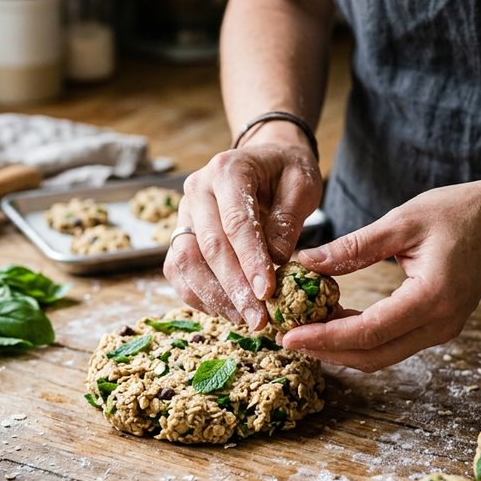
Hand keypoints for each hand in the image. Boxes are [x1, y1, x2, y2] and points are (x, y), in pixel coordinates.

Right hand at [164, 127, 321, 329]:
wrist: (265, 162)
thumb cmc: (285, 172)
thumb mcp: (301, 185)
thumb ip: (288, 219)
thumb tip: (276, 259)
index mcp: (227, 170)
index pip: (236, 222)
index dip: (250, 261)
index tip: (268, 292)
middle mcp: (197, 190)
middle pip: (209, 247)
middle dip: (235, 287)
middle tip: (259, 318)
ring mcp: (184, 214)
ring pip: (186, 263)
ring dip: (214, 296)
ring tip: (246, 318)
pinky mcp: (180, 235)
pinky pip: (179, 272)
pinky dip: (201, 295)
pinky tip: (229, 311)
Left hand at [281, 177, 480, 371]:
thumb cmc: (460, 212)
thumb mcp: (403, 221)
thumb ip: (355, 246)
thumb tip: (307, 262)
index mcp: (432, 298)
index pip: (368, 331)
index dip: (324, 338)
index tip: (289, 335)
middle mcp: (440, 324)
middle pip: (373, 356)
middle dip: (326, 351)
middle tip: (287, 337)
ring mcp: (442, 330)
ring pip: (381, 355)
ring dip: (341, 348)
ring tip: (303, 328)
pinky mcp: (438, 327)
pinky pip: (392, 343)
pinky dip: (360, 338)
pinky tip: (332, 320)